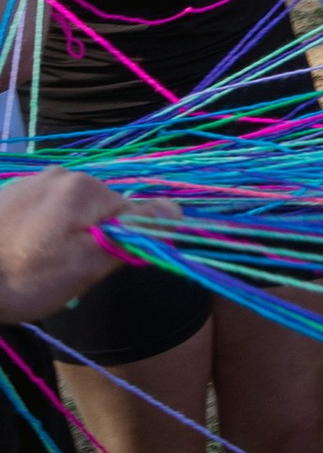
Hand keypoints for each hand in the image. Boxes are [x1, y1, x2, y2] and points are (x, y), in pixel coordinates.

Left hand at [0, 167, 159, 323]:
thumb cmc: (21, 278)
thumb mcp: (84, 266)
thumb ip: (132, 237)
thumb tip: (175, 212)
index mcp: (85, 189)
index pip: (136, 213)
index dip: (131, 245)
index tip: (104, 269)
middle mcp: (62, 174)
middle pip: (102, 211)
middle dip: (96, 241)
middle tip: (67, 275)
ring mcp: (32, 181)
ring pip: (72, 213)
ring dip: (68, 238)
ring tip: (39, 268)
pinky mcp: (9, 194)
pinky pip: (45, 212)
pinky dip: (43, 233)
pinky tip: (22, 255)